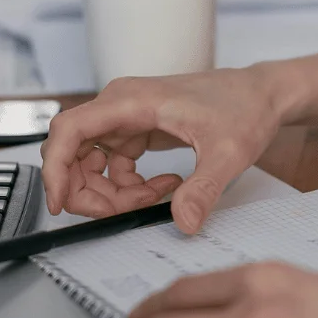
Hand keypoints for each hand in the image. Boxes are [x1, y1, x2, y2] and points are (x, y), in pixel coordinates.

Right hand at [40, 67, 289, 233]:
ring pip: (92, 163)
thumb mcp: (228, 154)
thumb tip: (184, 222)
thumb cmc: (245, 108)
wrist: (262, 94)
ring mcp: (127, 119)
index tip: (59, 203)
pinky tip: (164, 188)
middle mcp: (120, 106)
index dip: (55, 168)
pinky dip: (129, 186)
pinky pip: (114, 166)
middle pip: (73, 152)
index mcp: (130, 101)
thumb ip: (204, 189)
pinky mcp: (137, 130)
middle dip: (87, 191)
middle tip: (119, 213)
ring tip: (155, 198)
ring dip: (112, 192)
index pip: (70, 130)